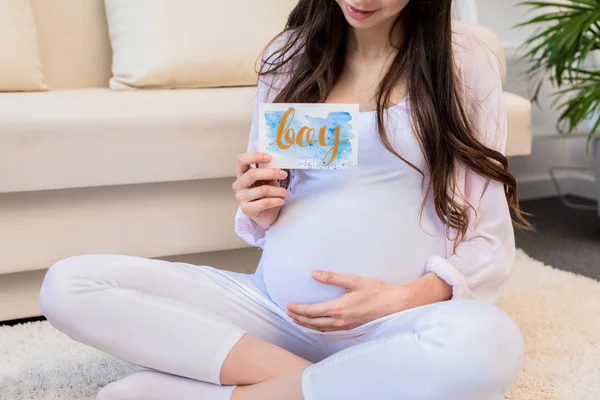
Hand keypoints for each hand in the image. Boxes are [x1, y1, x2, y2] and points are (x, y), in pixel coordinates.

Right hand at [232, 152, 290, 229]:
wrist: (266, 212)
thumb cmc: (266, 192)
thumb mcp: (268, 178)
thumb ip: (269, 169)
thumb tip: (279, 161)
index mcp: (242, 172)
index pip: (242, 159)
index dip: (255, 156)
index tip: (269, 157)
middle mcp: (238, 184)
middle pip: (252, 174)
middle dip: (271, 173)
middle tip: (284, 174)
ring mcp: (241, 197)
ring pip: (262, 190)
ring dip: (278, 190)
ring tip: (286, 193)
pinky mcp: (246, 209)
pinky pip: (264, 203)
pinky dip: (276, 201)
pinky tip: (281, 200)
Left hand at [286, 271, 411, 331]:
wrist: (394, 304)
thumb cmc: (376, 291)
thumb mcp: (353, 280)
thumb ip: (332, 277)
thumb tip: (313, 273)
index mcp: (338, 309)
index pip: (311, 312)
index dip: (298, 310)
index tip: (288, 306)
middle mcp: (340, 321)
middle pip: (313, 322)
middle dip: (298, 318)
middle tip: (288, 313)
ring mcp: (345, 326)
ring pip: (320, 328)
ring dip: (307, 324)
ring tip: (297, 320)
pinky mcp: (351, 327)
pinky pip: (329, 330)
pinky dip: (318, 328)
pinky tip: (317, 325)